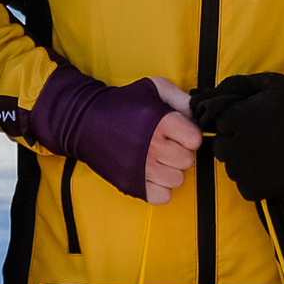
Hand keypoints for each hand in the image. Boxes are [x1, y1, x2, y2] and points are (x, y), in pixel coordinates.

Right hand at [29, 69, 200, 203]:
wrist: (84, 121)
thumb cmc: (122, 103)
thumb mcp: (153, 87)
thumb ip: (181, 98)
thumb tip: (198, 115)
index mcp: (161, 122)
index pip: (195, 140)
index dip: (189, 135)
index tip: (179, 133)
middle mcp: (152, 146)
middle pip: (187, 160)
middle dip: (180, 151)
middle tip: (166, 144)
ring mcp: (141, 169)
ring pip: (177, 179)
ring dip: (171, 170)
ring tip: (158, 159)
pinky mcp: (131, 184)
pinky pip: (163, 196)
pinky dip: (161, 188)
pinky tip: (152, 174)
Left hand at [191, 70, 283, 201]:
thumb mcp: (264, 84)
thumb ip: (232, 88)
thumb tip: (200, 97)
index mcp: (240, 118)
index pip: (219, 124)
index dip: (234, 120)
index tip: (253, 118)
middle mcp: (241, 146)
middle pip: (222, 148)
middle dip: (236, 141)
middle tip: (261, 135)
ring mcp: (251, 170)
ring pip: (231, 168)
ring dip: (243, 161)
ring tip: (268, 151)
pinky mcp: (263, 190)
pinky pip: (244, 187)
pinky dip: (253, 180)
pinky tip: (270, 167)